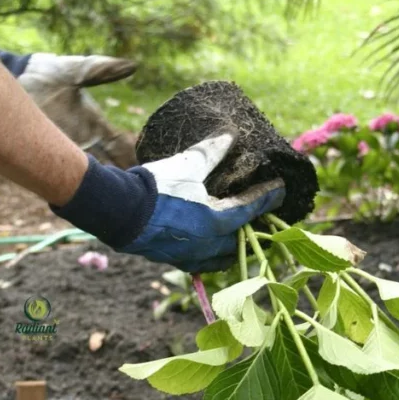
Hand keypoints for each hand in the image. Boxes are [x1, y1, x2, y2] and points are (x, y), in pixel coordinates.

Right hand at [51, 134, 284, 272]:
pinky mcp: (174, 260)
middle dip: (256, 228)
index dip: (268, 197)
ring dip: (235, 246)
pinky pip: (203, 263)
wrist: (118, 210)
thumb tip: (230, 136)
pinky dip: (213, 255)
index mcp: (217, 221)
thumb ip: (211, 152)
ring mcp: (191, 256)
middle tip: (264, 216)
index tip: (280, 189)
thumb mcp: (187, 164)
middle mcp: (208, 244)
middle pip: (242, 240)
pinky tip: (212, 247)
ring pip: (223, 257)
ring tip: (241, 234)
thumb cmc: (155, 186)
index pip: (252, 209)